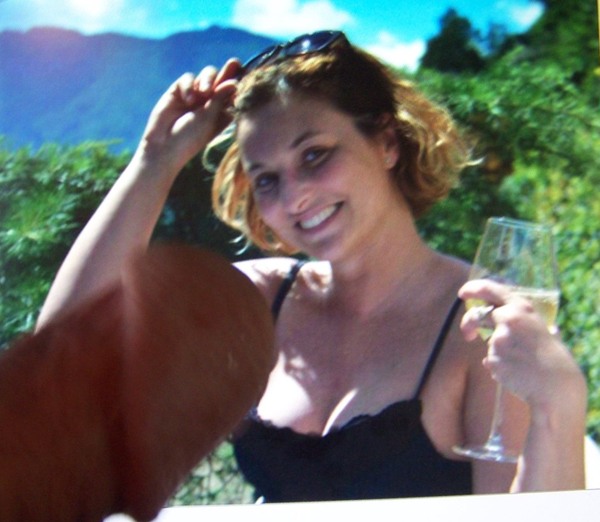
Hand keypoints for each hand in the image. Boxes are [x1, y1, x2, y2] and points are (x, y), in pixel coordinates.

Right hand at [138, 59, 241, 172]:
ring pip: (206, 75)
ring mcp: (195, 95)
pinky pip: (188, 78)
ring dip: (208, 79)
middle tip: (233, 63)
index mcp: (223, 111)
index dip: (239, 82)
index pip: (234, 92)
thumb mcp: (210, 118)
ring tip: (204, 92)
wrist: (164, 145)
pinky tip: (188, 99)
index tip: (246, 76)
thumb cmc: (191, 137)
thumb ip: (220, 98)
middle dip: (228, 71)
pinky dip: (189, 86)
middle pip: (222, 79)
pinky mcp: (179, 90)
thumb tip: (234, 81)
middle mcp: (210, 101)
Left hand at [459, 279, 584, 410]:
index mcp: (521, 307)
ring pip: (489, 344)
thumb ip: (519, 319)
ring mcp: (499, 339)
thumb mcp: (540, 327)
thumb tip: (498, 314)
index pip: (489, 289)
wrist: (556, 385)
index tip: (462, 294)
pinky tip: (517, 372)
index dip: (471, 289)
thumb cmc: (552, 356)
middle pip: (476, 316)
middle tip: (468, 334)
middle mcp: (508, 319)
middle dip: (468, 325)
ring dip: (499, 353)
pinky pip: (491, 361)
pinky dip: (500, 367)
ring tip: (520, 363)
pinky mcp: (493, 359)